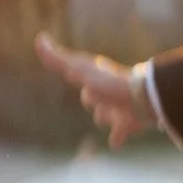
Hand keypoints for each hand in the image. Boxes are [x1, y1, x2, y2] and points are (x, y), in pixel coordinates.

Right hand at [34, 33, 148, 147]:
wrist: (143, 100)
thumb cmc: (108, 84)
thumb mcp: (78, 69)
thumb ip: (57, 59)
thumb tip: (40, 39)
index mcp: (97, 79)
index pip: (81, 77)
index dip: (76, 74)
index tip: (72, 72)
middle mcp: (108, 92)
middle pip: (94, 98)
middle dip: (92, 98)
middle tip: (90, 98)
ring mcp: (119, 108)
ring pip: (106, 115)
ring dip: (105, 117)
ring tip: (105, 119)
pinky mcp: (129, 124)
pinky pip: (119, 134)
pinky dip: (116, 137)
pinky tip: (115, 143)